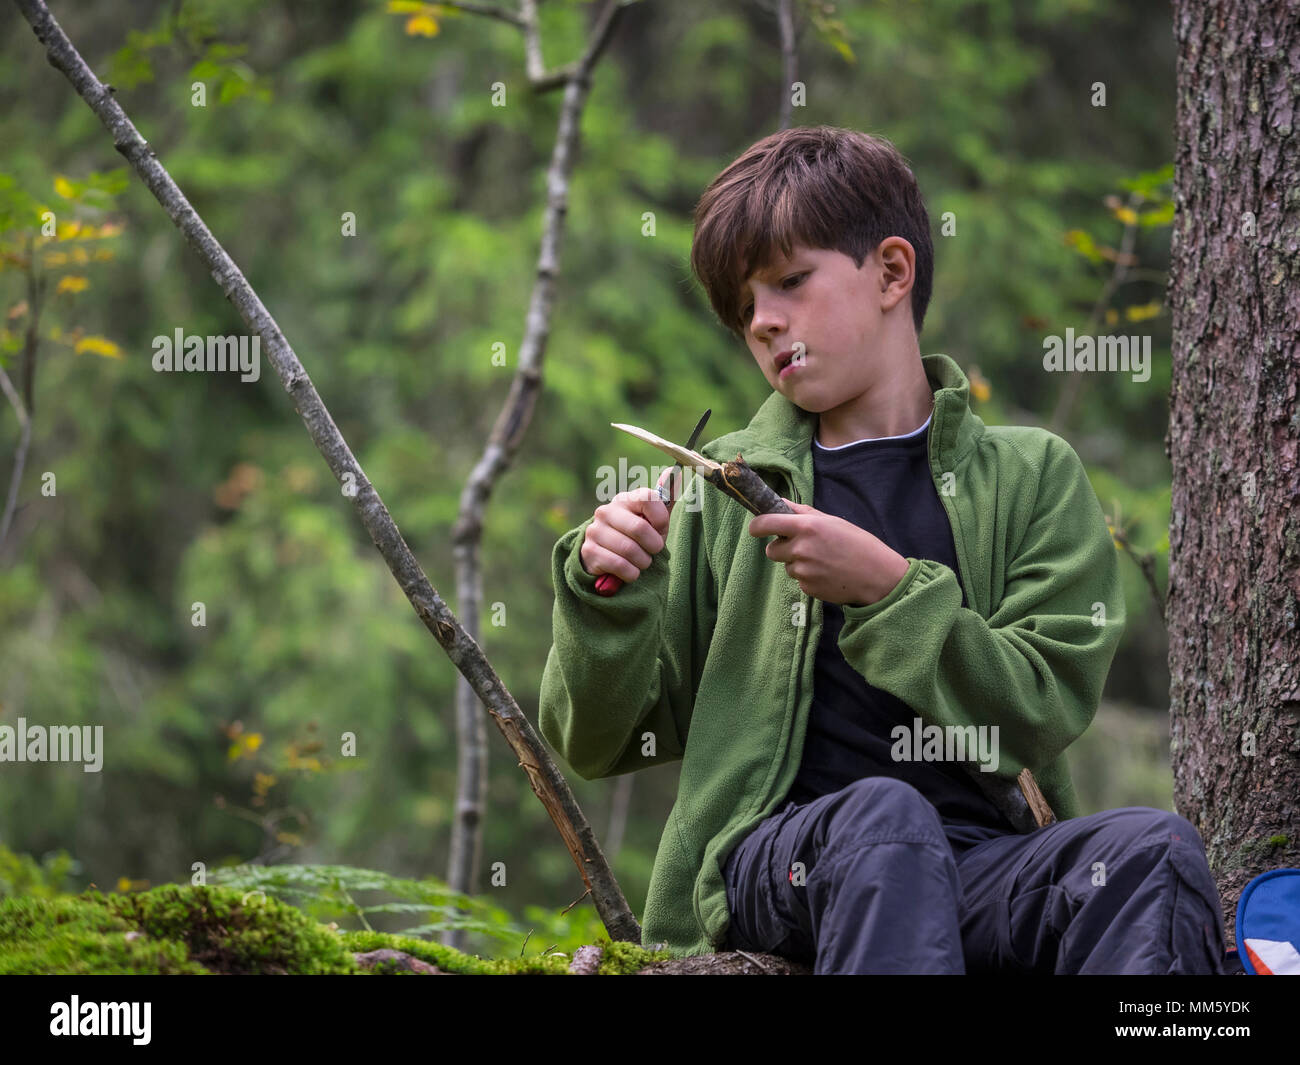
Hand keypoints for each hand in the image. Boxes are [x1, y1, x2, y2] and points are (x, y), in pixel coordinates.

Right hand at [579, 467, 682, 582]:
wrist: (606, 556)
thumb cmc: (636, 536)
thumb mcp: (652, 519)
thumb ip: (664, 499)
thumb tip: (673, 472)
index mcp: (625, 499)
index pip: (649, 498)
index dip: (661, 519)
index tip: (660, 530)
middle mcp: (606, 511)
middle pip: (640, 528)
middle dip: (654, 546)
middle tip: (653, 551)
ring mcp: (595, 530)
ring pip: (630, 550)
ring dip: (643, 562)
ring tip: (642, 562)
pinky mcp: (589, 551)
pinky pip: (619, 565)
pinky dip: (631, 573)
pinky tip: (630, 572)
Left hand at [747, 498, 910, 604]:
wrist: (877, 576)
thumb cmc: (857, 543)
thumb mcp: (831, 521)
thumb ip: (802, 513)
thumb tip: (780, 502)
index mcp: (806, 527)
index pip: (765, 523)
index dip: (756, 526)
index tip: (756, 528)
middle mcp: (801, 549)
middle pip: (771, 550)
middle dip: (781, 548)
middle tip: (803, 547)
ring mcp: (802, 571)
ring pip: (786, 566)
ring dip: (797, 563)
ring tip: (823, 561)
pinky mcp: (807, 588)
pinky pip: (798, 580)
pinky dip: (808, 577)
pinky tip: (827, 573)